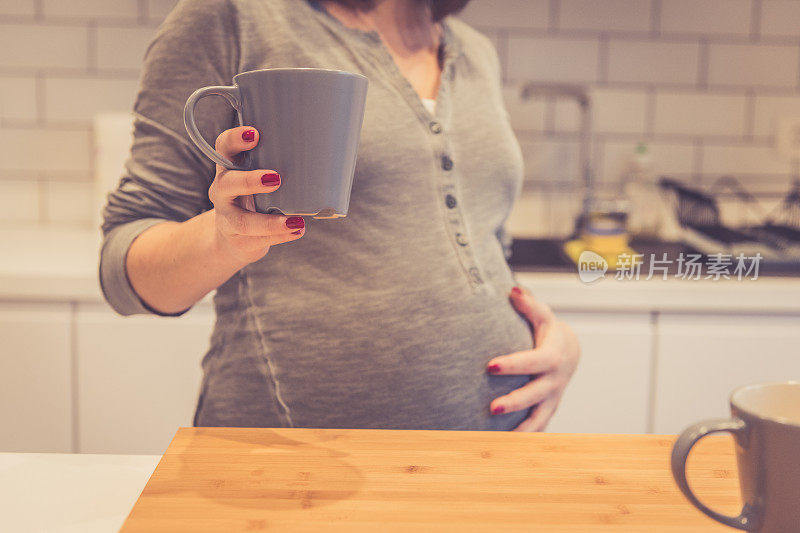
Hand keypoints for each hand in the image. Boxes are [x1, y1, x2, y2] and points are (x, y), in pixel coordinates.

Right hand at [209, 126, 304, 264]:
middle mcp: (222, 191)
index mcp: (229, 168)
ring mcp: (227, 218)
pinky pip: (257, 240)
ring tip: (295, 221)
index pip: (224, 148)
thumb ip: (278, 165)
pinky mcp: (238, 240)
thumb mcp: (260, 177)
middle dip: (250, 181)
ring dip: (269, 222)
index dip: (235, 139)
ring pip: (242, 221)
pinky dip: (280, 236)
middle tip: (276, 179)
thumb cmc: (256, 197)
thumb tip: (322, 154)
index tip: (255, 134)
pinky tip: (297, 231)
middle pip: (227, 184)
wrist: (234, 238)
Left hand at [487, 286, 579, 431]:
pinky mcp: (548, 408)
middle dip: (515, 402)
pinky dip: (526, 438)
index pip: (534, 361)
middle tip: (492, 409)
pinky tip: (505, 448)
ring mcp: (553, 397)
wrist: (567, 349)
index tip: (490, 366)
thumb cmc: (546, 329)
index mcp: (553, 355)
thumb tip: (512, 290)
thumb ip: (528, 304)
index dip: (514, 364)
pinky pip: (538, 426)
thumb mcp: (542, 315)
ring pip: (540, 416)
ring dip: (522, 429)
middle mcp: (555, 380)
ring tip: (498, 439)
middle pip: (536, 394)